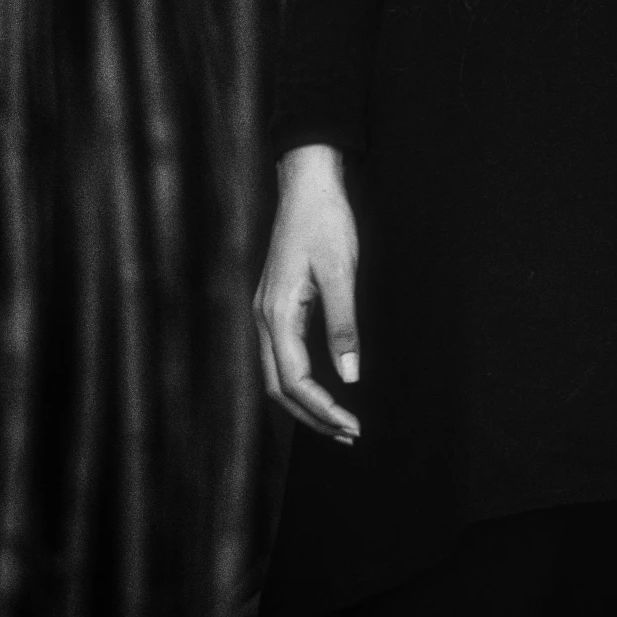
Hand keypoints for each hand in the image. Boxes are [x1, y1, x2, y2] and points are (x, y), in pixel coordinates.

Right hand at [253, 143, 361, 443]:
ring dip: (306, 401)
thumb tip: (350, 378)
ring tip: (338, 420)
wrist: (307, 181)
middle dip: (312, 416)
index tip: (352, 426)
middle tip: (348, 434)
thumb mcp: (341, 272)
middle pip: (278, 387)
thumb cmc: (325, 220)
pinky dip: (301, 379)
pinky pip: (282, 354)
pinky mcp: (275, 303)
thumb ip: (343, 327)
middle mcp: (264, 317)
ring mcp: (266, 311)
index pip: (294, 381)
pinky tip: (323, 384)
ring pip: (277, 373)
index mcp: (277, 314)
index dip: (323, 410)